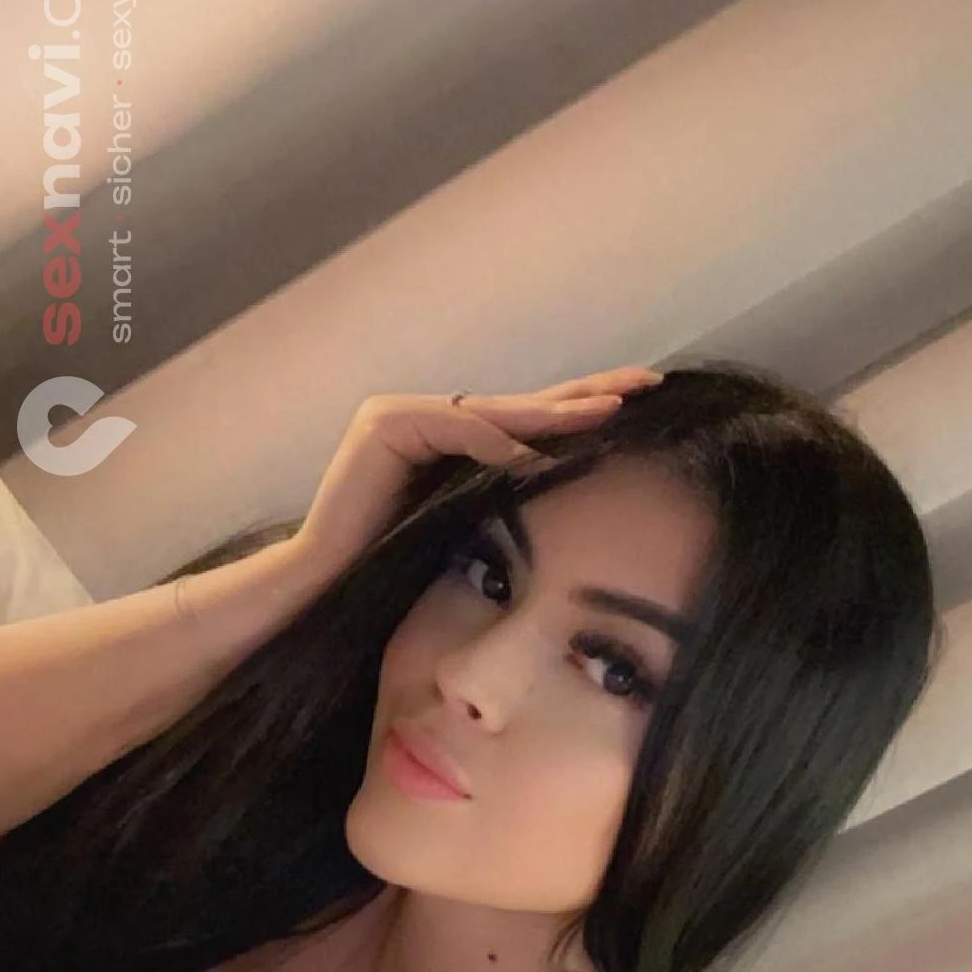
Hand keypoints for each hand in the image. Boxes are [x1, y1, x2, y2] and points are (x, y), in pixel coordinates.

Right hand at [296, 367, 663, 577]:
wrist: (325, 589)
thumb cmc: (393, 573)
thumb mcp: (467, 530)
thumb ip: (503, 498)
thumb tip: (565, 485)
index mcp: (446, 442)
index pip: (524, 423)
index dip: (581, 414)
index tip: (639, 405)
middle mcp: (423, 417)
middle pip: (519, 405)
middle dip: (584, 394)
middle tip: (646, 382)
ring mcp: (400, 414)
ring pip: (494, 412)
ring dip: (555, 413)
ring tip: (612, 410)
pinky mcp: (384, 425)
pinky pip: (457, 428)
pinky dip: (500, 441)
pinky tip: (543, 452)